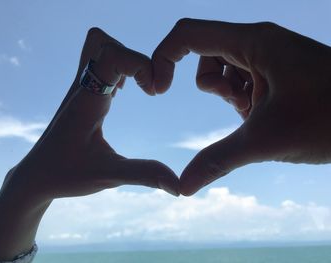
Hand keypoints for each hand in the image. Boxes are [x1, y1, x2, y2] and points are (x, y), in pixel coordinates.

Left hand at [12, 28, 179, 198]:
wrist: (36, 176)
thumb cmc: (67, 175)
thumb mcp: (109, 176)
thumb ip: (145, 175)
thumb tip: (179, 186)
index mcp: (87, 102)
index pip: (112, 55)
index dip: (141, 65)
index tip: (153, 93)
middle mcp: (80, 88)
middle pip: (100, 41)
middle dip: (131, 56)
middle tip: (143, 85)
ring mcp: (79, 88)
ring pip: (97, 47)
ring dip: (123, 59)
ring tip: (136, 87)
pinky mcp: (80, 93)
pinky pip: (98, 63)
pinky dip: (117, 68)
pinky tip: (122, 92)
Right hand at [152, 19, 330, 194]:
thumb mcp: (265, 140)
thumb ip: (217, 161)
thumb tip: (182, 187)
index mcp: (254, 42)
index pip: (188, 34)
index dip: (163, 58)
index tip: (159, 91)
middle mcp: (259, 42)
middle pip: (204, 57)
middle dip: (215, 91)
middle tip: (245, 108)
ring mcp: (269, 56)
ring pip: (223, 72)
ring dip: (231, 97)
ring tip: (262, 112)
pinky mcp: (275, 71)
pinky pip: (241, 82)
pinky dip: (245, 101)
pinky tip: (270, 113)